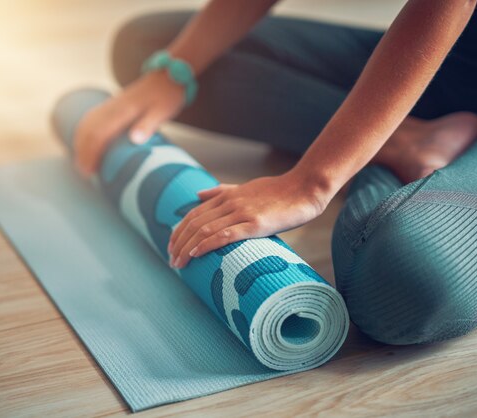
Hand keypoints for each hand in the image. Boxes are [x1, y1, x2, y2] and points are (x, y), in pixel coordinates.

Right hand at [74, 71, 184, 174]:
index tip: (89, 170)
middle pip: (87, 131)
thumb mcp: (162, 112)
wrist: (167, 77)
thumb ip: (147, 125)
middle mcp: (112, 107)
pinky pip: (91, 119)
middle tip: (84, 172)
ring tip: (82, 163)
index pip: (98, 133)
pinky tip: (84, 144)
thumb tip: (133, 140)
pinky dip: (84, 133)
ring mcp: (109, 105)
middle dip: (82, 152)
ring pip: (86, 124)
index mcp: (123, 110)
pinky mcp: (111, 105)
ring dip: (80, 143)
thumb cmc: (166, 96)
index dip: (91, 153)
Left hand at [167, 169, 329, 268]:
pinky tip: (196, 254)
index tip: (171, 246)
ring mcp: (242, 213)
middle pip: (194, 224)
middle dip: (178, 243)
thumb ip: (222, 191)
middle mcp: (230, 203)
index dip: (179, 231)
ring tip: (179, 264)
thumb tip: (198, 194)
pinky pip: (225, 235)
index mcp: (226, 195)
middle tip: (172, 261)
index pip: (193, 214)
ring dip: (187, 248)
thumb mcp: (246, 188)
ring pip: (205, 230)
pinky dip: (207, 244)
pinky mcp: (256, 224)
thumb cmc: (279, 192)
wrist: (305, 188)